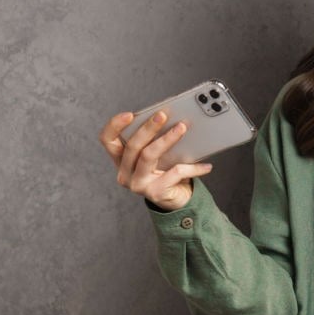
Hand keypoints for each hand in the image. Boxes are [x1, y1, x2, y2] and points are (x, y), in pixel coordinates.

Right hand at [98, 111, 212, 210]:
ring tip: (182, 128)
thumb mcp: (158, 155)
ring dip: (167, 139)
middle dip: (148, 127)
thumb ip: (155, 140)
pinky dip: (193, 168)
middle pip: (132, 146)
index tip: (130, 114)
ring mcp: (138, 185)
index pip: (107, 140)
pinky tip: (206, 165)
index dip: (115, 126)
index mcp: (122, 160)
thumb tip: (171, 118)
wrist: (177, 200)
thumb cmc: (167, 171)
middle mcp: (125, 173)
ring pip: (149, 156)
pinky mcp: (154, 193)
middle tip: (164, 114)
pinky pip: (174, 173)